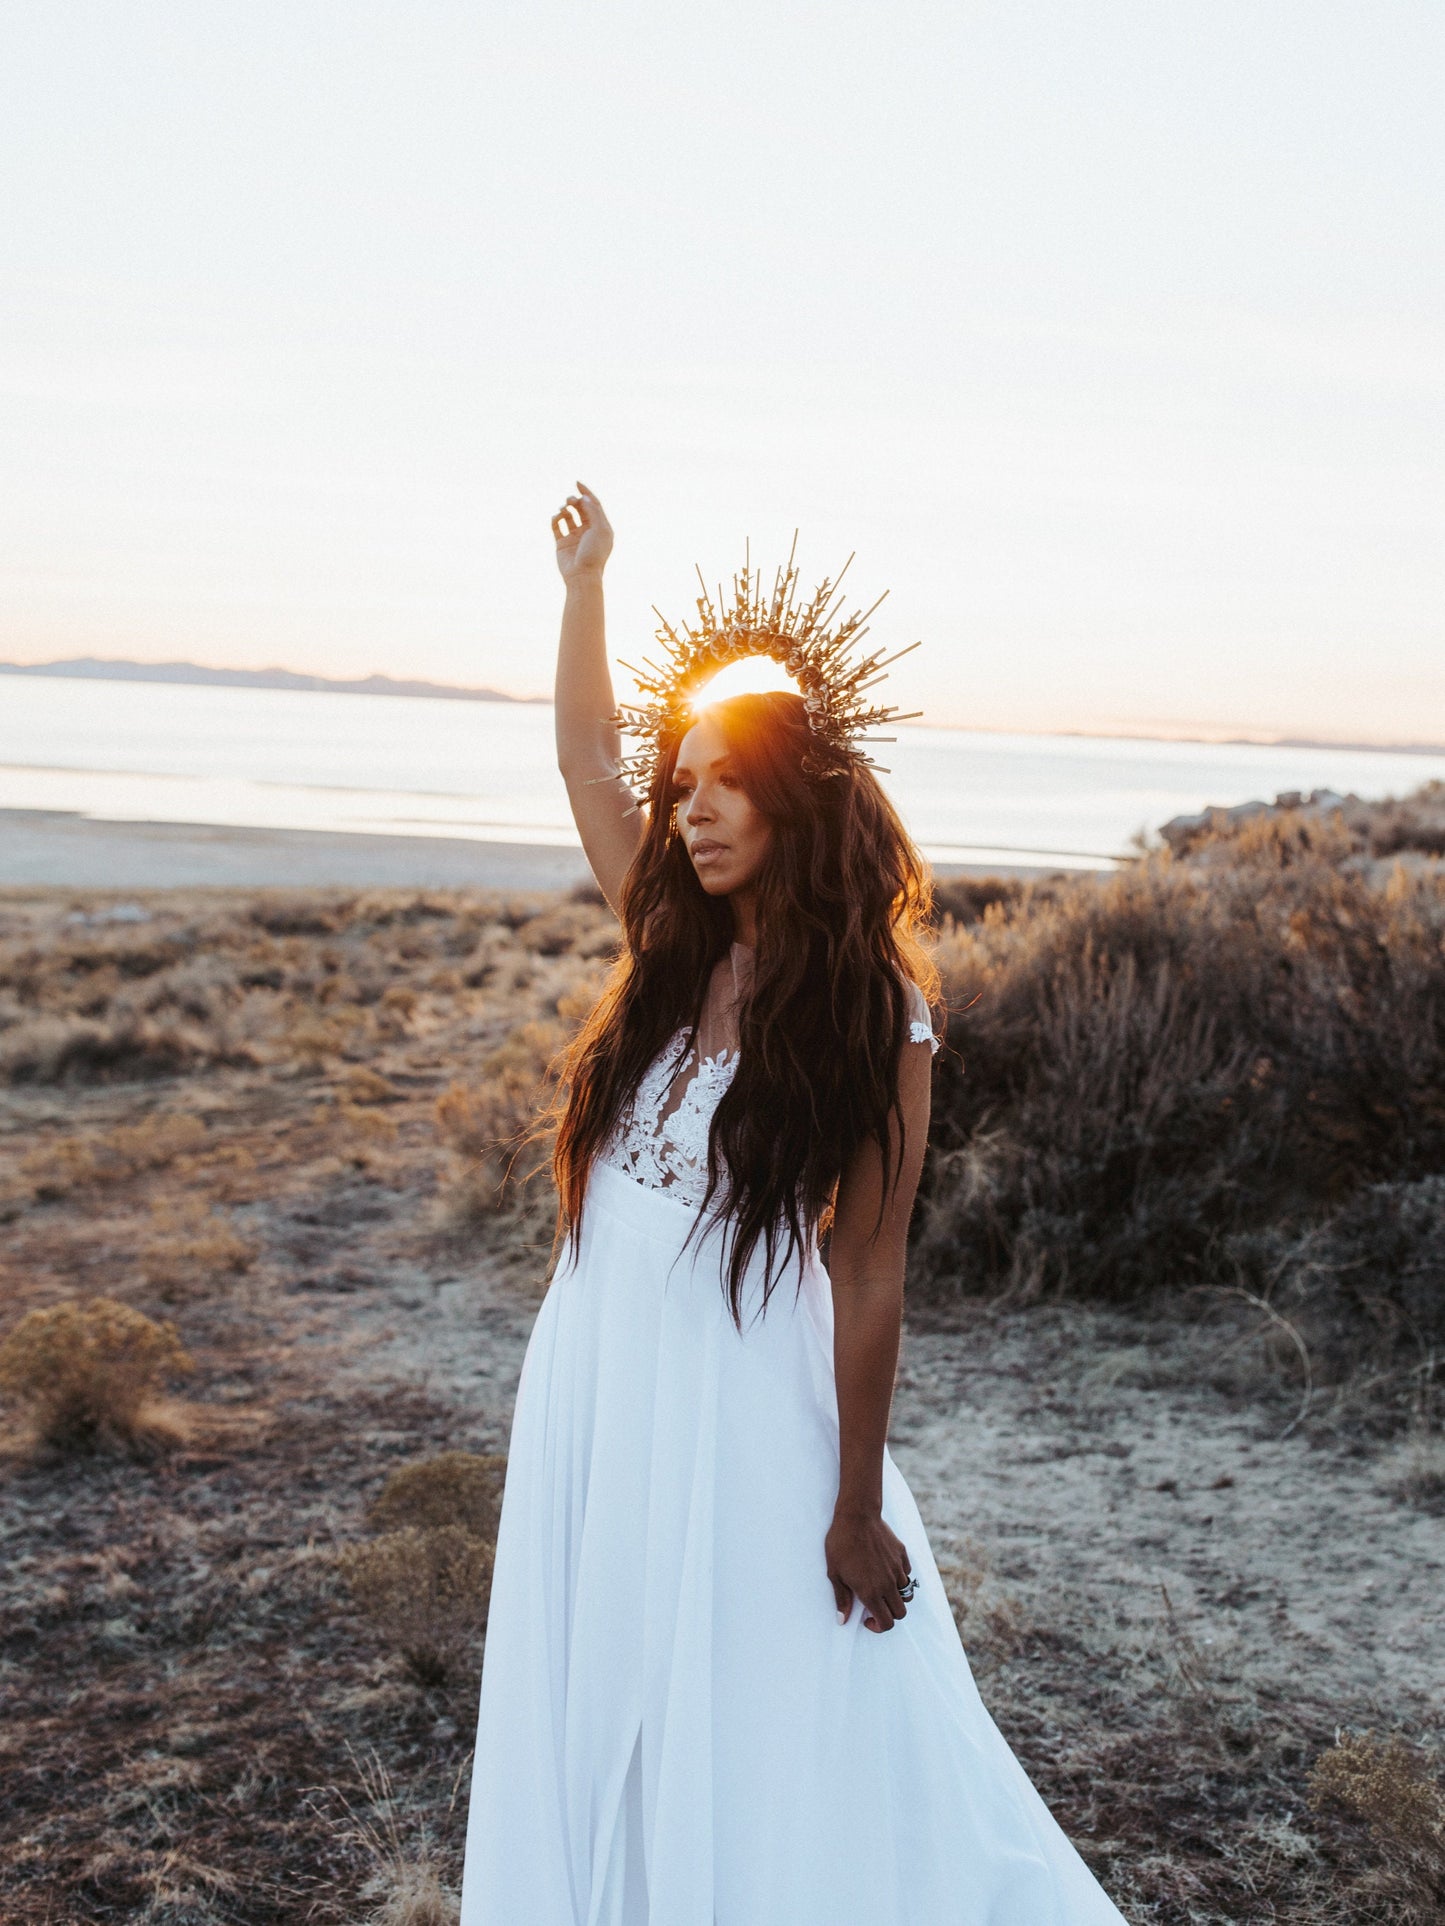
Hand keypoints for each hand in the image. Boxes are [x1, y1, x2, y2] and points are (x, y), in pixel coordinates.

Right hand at [551, 481, 612, 583]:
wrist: (582, 576)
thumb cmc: (594, 554)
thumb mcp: (599, 529)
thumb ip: (593, 511)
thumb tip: (584, 498)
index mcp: (600, 527)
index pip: (594, 505)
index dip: (586, 493)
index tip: (577, 483)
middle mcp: (587, 531)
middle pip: (581, 509)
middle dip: (574, 501)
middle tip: (570, 500)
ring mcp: (574, 537)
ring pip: (568, 516)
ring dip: (564, 509)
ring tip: (563, 509)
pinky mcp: (562, 543)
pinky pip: (556, 526)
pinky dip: (555, 519)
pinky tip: (556, 517)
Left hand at [825, 1507, 912, 1632]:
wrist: (857, 1516)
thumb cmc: (841, 1543)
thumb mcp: (834, 1573)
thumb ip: (841, 1599)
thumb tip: (842, 1620)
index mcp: (871, 1592)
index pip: (886, 1623)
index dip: (878, 1627)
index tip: (867, 1619)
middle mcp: (887, 1584)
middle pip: (900, 1613)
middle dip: (890, 1615)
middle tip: (875, 1606)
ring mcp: (897, 1569)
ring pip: (907, 1594)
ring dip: (896, 1596)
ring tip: (882, 1588)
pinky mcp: (902, 1555)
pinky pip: (907, 1573)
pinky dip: (900, 1577)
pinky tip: (886, 1569)